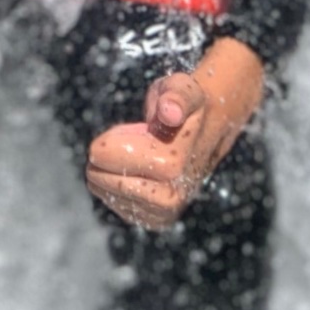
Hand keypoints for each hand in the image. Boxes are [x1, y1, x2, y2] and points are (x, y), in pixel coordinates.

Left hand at [84, 37, 265, 230]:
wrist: (208, 132)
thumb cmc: (186, 106)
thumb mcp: (182, 88)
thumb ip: (176, 97)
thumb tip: (170, 112)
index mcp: (171, 164)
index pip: (103, 156)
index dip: (110, 139)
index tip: (134, 130)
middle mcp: (170, 195)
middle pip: (101, 179)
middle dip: (107, 158)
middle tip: (131, 143)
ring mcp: (164, 212)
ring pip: (107, 193)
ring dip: (112, 172)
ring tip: (135, 157)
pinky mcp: (158, 220)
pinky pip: (118, 206)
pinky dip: (117, 188)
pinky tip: (133, 172)